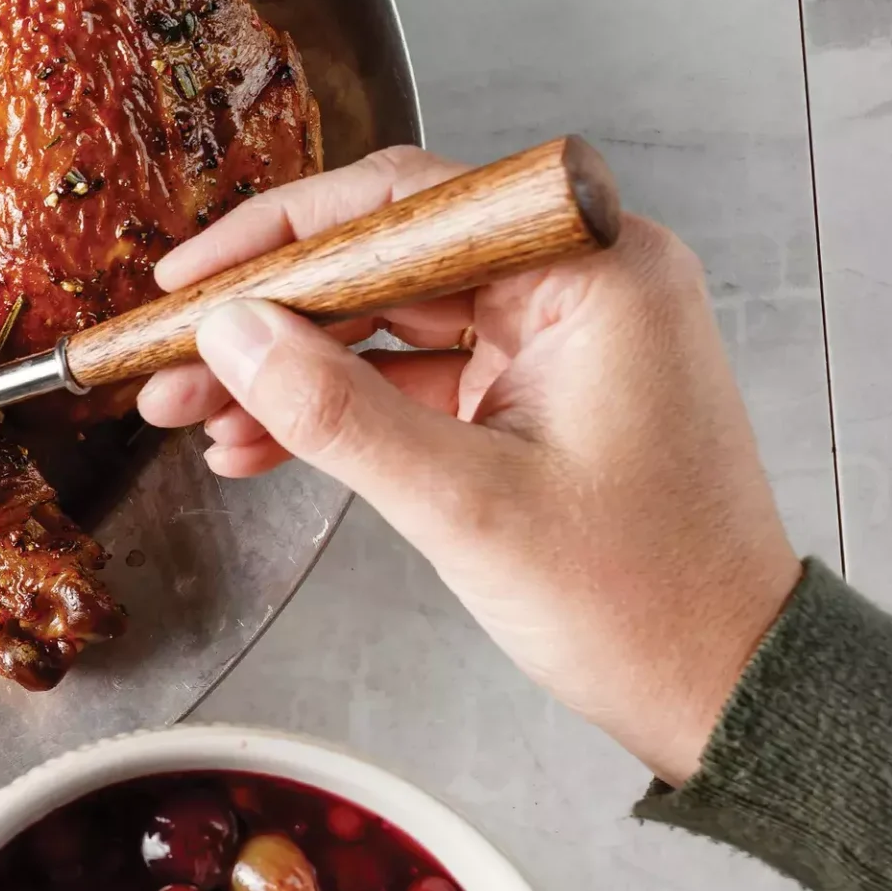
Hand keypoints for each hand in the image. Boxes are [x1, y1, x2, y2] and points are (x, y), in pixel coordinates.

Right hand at [134, 146, 801, 783]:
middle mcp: (579, 279)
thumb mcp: (462, 503)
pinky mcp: (537, 391)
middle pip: (383, 257)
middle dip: (266, 317)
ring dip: (288, 369)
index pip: (403, 204)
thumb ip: (336, 409)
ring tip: (186, 414)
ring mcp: (557, 337)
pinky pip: (414, 374)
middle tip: (165, 359)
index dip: (276, 239)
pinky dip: (339, 408)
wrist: (726, 686)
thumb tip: (229, 335)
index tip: (186, 283)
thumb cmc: (640, 598)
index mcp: (592, 270)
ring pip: (385, 320)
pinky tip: (255, 444)